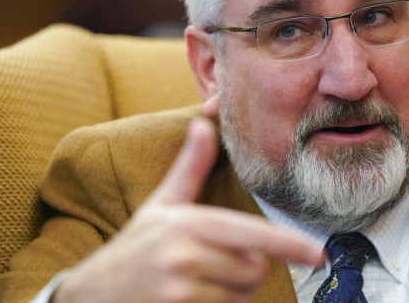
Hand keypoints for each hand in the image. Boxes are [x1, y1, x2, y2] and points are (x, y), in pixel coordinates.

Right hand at [52, 118, 323, 302]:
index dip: (288, 245)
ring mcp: (180, 290)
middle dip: (247, 268)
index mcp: (186, 223)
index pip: (251, 235)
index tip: (316, 254)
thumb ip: (190, 167)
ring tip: (199, 280)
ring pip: (240, 294)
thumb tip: (204, 123)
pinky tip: (192, 297)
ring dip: (232, 291)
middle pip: (253, 268)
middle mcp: (183, 255)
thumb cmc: (136, 246)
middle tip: (217, 263)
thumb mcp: (162, 204)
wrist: (92, 293)